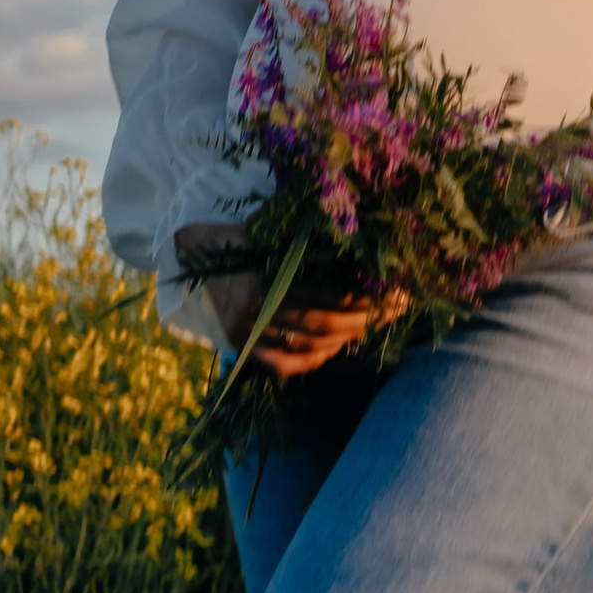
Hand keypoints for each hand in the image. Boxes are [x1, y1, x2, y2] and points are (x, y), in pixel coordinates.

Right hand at [173, 227, 404, 376]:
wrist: (197, 244)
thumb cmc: (247, 229)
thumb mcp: (280, 228)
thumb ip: (313, 242)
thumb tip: (367, 254)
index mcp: (266, 273)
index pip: (327, 295)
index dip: (364, 297)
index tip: (394, 292)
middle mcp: (254, 307)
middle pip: (321, 325)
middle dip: (365, 320)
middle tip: (396, 311)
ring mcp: (244, 330)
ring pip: (306, 347)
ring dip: (345, 340)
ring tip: (372, 326)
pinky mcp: (239, 343)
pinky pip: (281, 364)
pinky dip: (312, 361)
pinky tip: (335, 349)